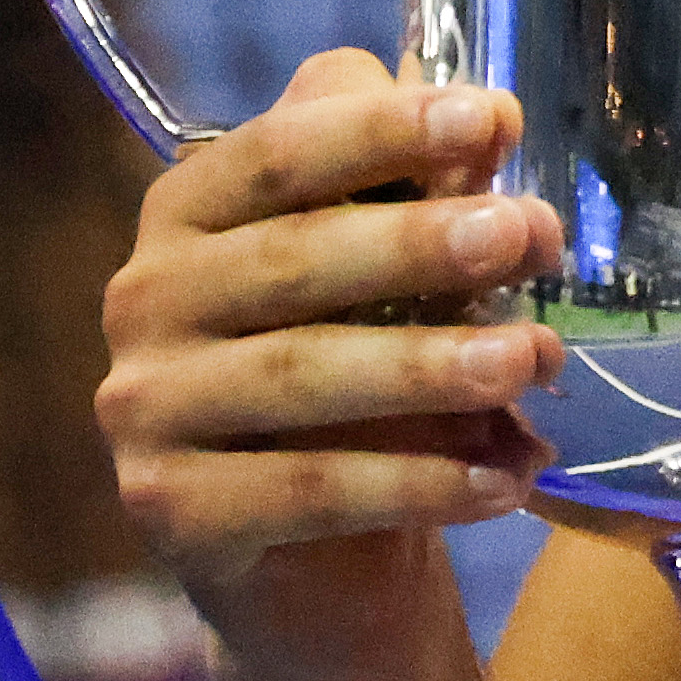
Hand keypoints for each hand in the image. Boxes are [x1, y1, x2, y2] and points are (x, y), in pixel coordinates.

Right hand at [98, 50, 567, 647]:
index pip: (280, 152)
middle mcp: (147, 297)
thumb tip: (492, 124)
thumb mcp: (395, 274)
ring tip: (533, 358)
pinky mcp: (173, 511)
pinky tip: (507, 477)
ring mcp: (146, 408)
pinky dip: (417, 483)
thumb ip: (423, 192)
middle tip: (533, 236)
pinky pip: (309, 489)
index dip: (382, 128)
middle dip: (423, 242)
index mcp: (190, 209)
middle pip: (291, 257)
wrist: (316, 562)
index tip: (493, 117)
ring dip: (431, 364)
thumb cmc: (361, 377)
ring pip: (301, 374)